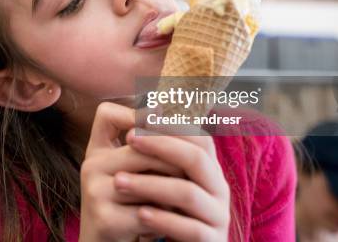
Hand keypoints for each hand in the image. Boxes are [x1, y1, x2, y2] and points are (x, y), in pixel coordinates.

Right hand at [78, 102, 183, 241]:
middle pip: (141, 147)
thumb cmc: (129, 210)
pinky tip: (169, 223)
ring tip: (183, 201)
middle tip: (191, 176)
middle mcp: (91, 165)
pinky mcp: (102, 218)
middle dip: (173, 162)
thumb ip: (150, 149)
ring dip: (173, 190)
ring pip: (148, 178)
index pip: (106, 114)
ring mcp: (94, 191)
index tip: (164, 119)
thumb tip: (180, 116)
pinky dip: (165, 219)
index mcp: (97, 150)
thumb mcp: (136, 175)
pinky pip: (147, 212)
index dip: (135, 113)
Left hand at [116, 128, 230, 241]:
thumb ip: (159, 152)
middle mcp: (219, 189)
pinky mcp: (212, 241)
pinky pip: (191, 229)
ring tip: (118, 182)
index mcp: (209, 169)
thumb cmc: (166, 211)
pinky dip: (164, 219)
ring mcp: (218, 216)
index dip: (172, 125)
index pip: (199, 137)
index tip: (140, 118)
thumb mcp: (163, 179)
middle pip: (196, 158)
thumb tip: (143, 108)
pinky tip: (139, 213)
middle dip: (161, 145)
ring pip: (188, 193)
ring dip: (151, 184)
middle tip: (128, 139)